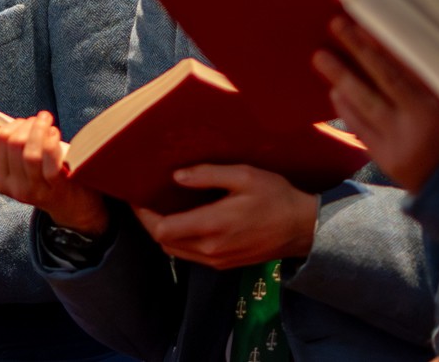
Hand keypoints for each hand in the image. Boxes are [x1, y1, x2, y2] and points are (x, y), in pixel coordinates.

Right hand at [0, 110, 109, 235]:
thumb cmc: (43, 176)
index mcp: (1, 180)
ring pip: (31, 153)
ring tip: (47, 122)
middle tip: (39, 120)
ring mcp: (36, 191)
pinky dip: (51, 140)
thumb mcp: (17, 164)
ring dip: (39, 129)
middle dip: (27, 124)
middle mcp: (15, 188)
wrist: (71, 205)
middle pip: (14, 144)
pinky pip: (50, 159)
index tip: (24, 122)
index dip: (12, 124)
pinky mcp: (56, 188)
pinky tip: (54, 133)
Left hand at [132, 165, 318, 268]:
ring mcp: (217, 260)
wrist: (303, 228)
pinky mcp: (224, 263)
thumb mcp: (243, 176)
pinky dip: (179, 239)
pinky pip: (190, 255)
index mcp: (212, 226)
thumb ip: (207, 175)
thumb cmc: (275, 197)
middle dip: (149, 222)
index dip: (143, 215)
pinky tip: (182, 220)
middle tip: (144, 199)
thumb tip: (176, 176)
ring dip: (163, 232)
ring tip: (160, 207)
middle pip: (163, 242)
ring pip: (175, 251)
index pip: (162, 229)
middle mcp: (211, 249)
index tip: (136, 196)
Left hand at [314, 17, 438, 190]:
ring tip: (320, 56)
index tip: (363, 20)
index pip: (409, 63)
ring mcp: (403, 138)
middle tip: (337, 23)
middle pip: (386, 75)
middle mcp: (423, 116)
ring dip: (341, 76)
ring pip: (367, 101)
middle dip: (359, 48)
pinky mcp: (389, 159)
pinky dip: (346, 109)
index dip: (384, 42)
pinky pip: (361, 128)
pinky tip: (334, 92)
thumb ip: (428, 79)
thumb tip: (394, 42)